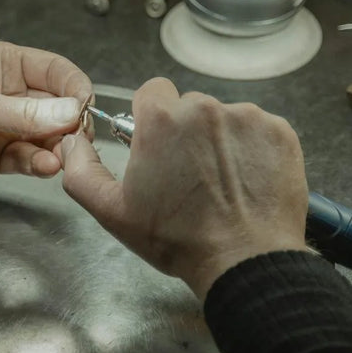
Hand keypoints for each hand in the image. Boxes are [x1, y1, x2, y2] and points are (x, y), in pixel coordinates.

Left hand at [0, 40, 92, 189]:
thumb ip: (28, 113)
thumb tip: (74, 113)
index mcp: (6, 65)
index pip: (57, 72)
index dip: (75, 90)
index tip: (87, 111)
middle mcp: (8, 94)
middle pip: (56, 109)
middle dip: (70, 126)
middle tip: (78, 144)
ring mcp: (1, 127)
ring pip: (44, 138)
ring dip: (54, 149)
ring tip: (58, 160)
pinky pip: (25, 159)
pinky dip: (37, 164)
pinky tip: (44, 167)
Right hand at [60, 77, 309, 300]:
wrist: (245, 259)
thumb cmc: (178, 239)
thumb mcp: (112, 212)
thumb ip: (81, 171)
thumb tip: (72, 142)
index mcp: (161, 120)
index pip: (151, 92)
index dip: (151, 120)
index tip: (157, 146)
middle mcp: (204, 108)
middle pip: (189, 105)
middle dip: (186, 132)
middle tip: (188, 174)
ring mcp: (247, 117)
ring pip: (224, 117)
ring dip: (220, 141)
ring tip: (221, 182)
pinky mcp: (279, 131)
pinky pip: (258, 130)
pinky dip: (252, 150)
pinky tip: (246, 181)